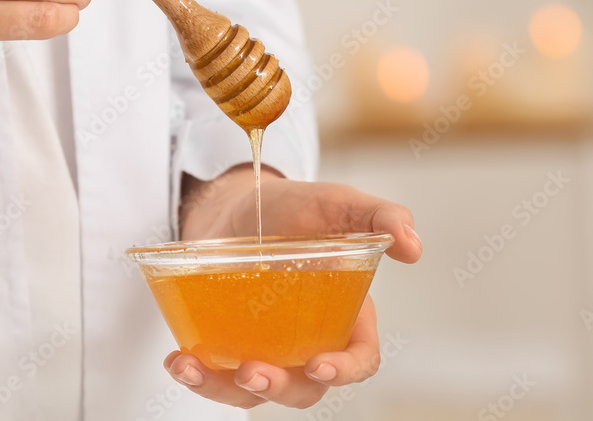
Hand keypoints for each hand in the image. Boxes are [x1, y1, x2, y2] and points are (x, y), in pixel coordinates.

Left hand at [168, 171, 421, 408]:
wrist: (238, 203)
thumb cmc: (296, 207)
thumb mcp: (338, 202)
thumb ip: (380, 217)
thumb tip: (414, 246)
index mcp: (346, 314)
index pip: (359, 358)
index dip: (345, 370)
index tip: (321, 366)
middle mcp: (307, 338)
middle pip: (303, 388)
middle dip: (279, 388)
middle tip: (254, 370)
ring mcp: (266, 345)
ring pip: (254, 390)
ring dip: (225, 389)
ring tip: (194, 368)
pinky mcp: (228, 342)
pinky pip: (216, 373)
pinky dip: (196, 373)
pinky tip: (178, 359)